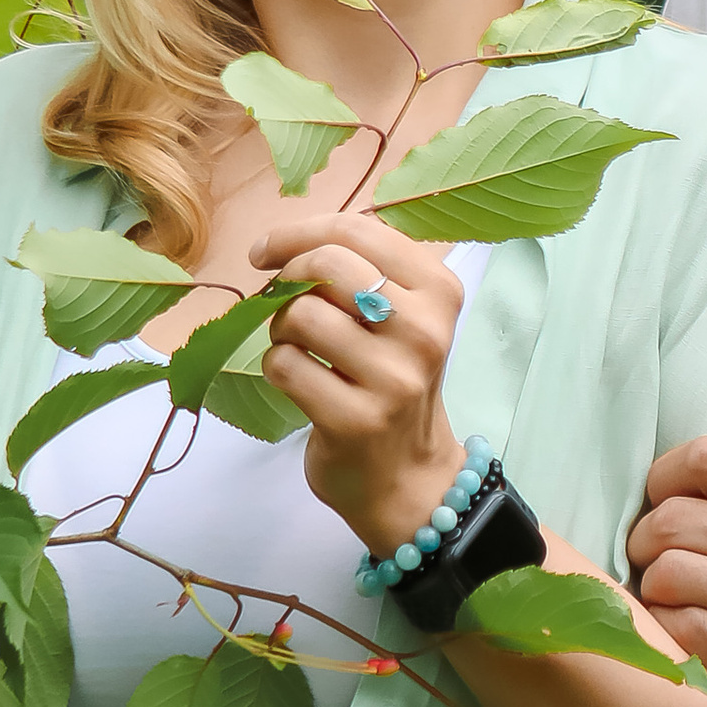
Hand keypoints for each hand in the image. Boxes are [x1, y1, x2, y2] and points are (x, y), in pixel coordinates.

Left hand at [250, 208, 468, 556]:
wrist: (407, 476)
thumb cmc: (392, 382)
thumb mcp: (401, 318)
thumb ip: (361, 270)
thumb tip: (284, 243)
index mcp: (439, 291)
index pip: (358, 230)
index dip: (298, 232)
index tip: (267, 250)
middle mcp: (425, 331)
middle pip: (328, 264)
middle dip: (287, 276)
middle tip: (278, 298)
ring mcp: (394, 379)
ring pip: (301, 315)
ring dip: (280, 327)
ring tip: (296, 347)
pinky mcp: (356, 420)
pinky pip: (285, 365)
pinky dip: (277, 366)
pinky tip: (298, 380)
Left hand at [626, 380, 706, 706]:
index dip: (667, 470)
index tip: (667, 489)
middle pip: (674, 521)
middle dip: (649, 529)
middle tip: (657, 544)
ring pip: (671, 580)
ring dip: (656, 582)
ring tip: (667, 589)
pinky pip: (690, 638)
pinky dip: (671, 629)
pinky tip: (683, 628)